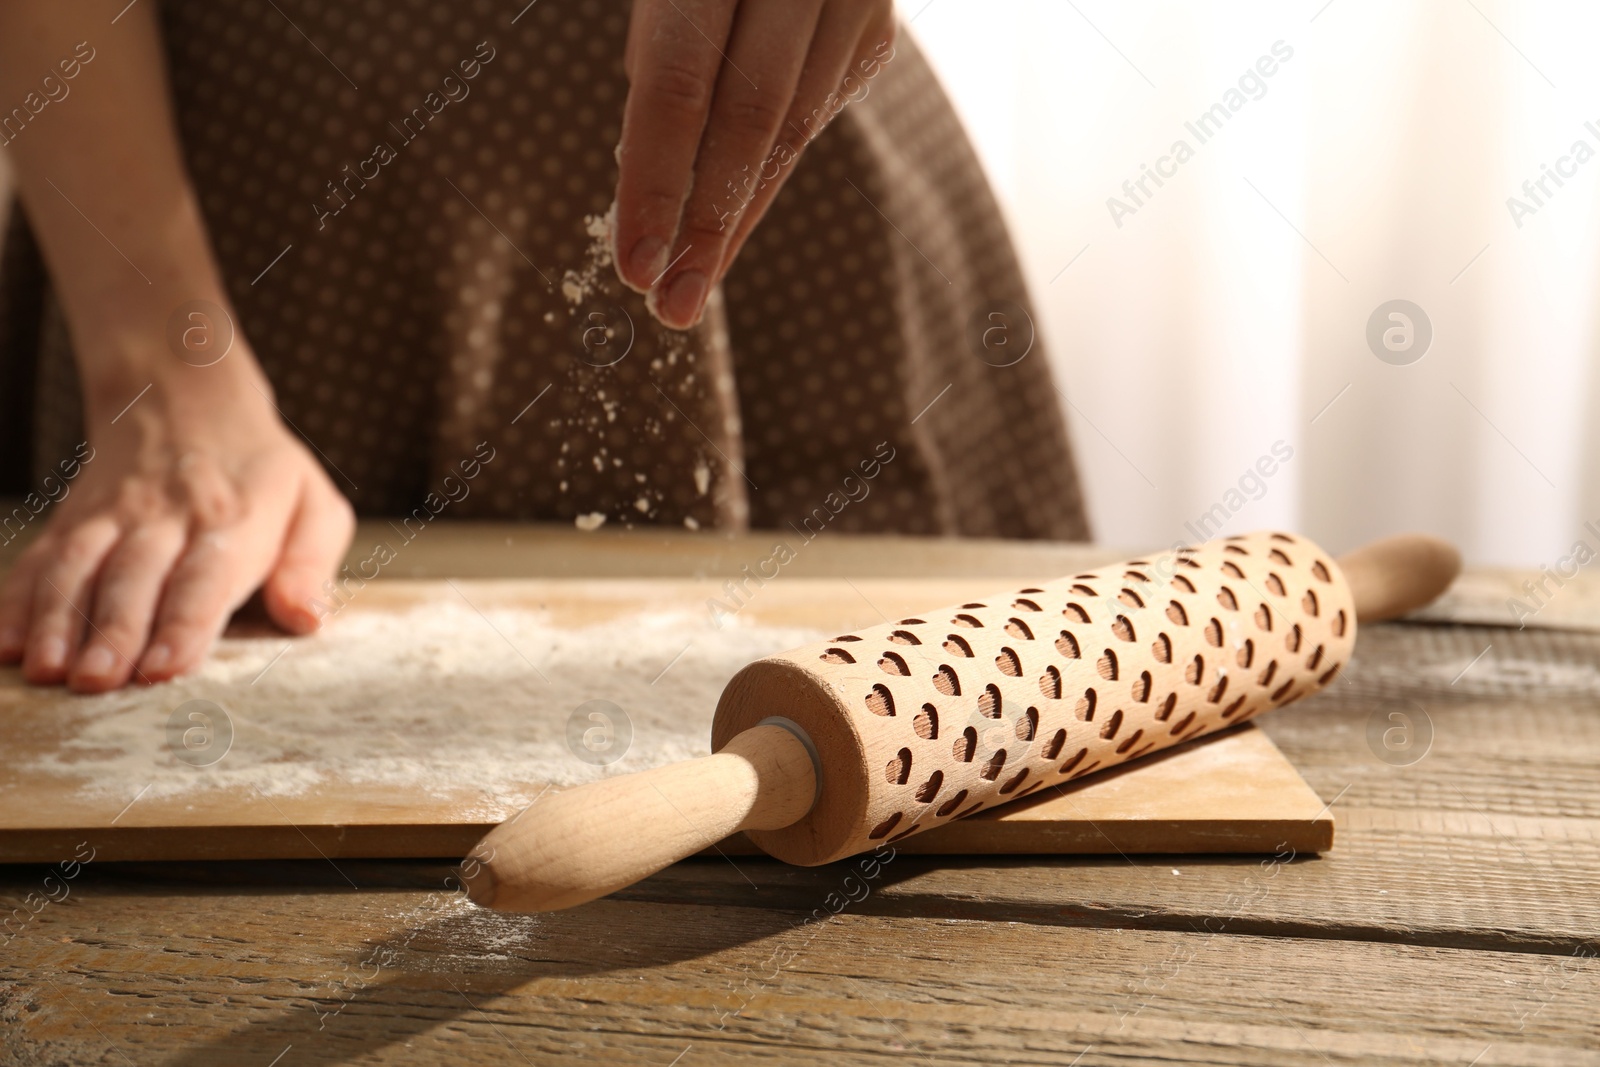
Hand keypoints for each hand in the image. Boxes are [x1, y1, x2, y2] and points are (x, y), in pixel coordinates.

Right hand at [0, 363, 354, 691]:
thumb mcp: (313, 504)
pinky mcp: (74, 520)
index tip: (167, 668)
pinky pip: (40, 558)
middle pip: (134, 578)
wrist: (182, 396)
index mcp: (233, 521)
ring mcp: (112, 518)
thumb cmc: (263, 472)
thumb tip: (307, 618)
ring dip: (58, 620)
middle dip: (113, 631)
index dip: (185, 623)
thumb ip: (312, 564)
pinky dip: (18, 600)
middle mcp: (166, 519)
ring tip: (47, 671)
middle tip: (97, 683)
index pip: (206, 577)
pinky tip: (5, 643)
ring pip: (79, 568)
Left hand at [612, 0, 895, 327]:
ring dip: (738, 218)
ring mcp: (852, 0)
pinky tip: (728, 218)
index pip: (680, 83)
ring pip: (794, 129)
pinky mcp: (876, 33)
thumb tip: (644, 174)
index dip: (655, 181)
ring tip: (692, 286)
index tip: (633, 265)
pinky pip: (814, 114)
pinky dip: (766, 170)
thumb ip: (658, 54)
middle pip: (752, 120)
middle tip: (670, 306)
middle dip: (708, 226)